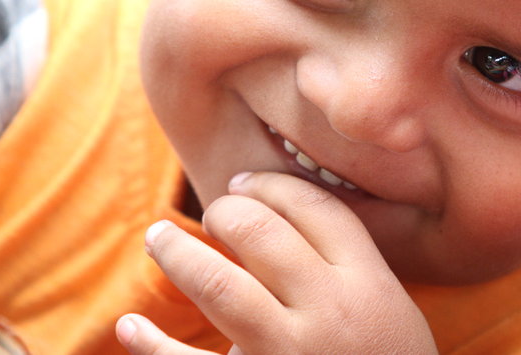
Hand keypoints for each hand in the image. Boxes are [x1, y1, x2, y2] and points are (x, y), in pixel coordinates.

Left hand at [116, 171, 437, 354]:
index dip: (272, 185)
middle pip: (260, 232)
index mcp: (369, 284)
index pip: (313, 208)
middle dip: (224, 212)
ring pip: (218, 285)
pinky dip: (152, 344)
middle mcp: (329, 312)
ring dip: (178, 253)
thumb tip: (284, 215)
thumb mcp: (390, 311)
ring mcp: (288, 353)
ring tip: (157, 237)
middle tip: (209, 215)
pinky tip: (130, 325)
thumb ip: (351, 268)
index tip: (243, 183)